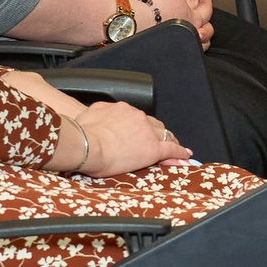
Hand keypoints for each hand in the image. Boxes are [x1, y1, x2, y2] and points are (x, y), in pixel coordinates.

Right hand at [70, 99, 191, 175]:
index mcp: (122, 110)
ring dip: (170, 141)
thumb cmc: (82, 134)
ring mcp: (147, 132)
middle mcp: (137, 117)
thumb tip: (96, 114)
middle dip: (157, 132)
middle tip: (159, 140)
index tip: (141, 131)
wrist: (86, 145)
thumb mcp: (88, 115)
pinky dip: (179, 152)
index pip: (137, 117)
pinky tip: (184, 156)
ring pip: (164, 135)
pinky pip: (171, 149)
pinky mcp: (153, 148)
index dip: (142, 126)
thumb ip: (98, 113)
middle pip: (153, 124)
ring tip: (175, 148)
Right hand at [134, 0, 213, 46]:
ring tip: (195, 33)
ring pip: (196, 45)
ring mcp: (178, 44)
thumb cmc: (153, 5)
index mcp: (193, 18)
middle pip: (205, 32)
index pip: (207, 11)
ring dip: (198, 39)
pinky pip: (180, 50)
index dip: (208, 3)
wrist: (133, 20)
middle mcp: (188, 34)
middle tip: (203, 16)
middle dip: (207, 24)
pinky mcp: (165, 49)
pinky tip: (176, 43)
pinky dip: (183, 46)